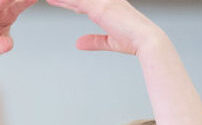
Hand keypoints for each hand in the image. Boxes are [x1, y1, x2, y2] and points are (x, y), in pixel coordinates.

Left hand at [44, 0, 163, 56]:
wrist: (145, 40)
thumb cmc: (133, 41)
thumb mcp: (109, 41)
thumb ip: (94, 41)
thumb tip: (78, 43)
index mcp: (108, 5)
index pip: (83, 2)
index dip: (68, 2)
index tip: (57, 1)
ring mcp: (102, 1)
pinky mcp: (99, 7)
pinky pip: (76, 1)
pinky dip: (64, 1)